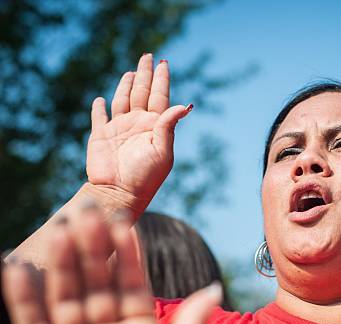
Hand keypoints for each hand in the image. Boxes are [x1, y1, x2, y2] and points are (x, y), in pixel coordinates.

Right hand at [2, 207, 219, 323]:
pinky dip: (24, 300)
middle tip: (87, 212)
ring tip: (59, 231)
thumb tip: (214, 288)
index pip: (132, 282)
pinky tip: (17, 268)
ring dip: (60, 266)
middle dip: (92, 249)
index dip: (128, 253)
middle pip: (97, 283)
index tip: (125, 220)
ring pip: (66, 299)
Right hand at [87, 54, 191, 211]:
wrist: (118, 194)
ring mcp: (119, 130)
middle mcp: (137, 124)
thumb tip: (186, 105)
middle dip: (145, 74)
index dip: (161, 79)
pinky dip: (99, 108)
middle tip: (148, 56)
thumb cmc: (145, 177)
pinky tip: (100, 100)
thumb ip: (168, 126)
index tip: (164, 63)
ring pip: (122, 100)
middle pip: (142, 92)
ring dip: (125, 85)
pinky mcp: (100, 137)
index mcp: (154, 126)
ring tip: (130, 72)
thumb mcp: (162, 151)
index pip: (159, 96)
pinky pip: (99, 118)